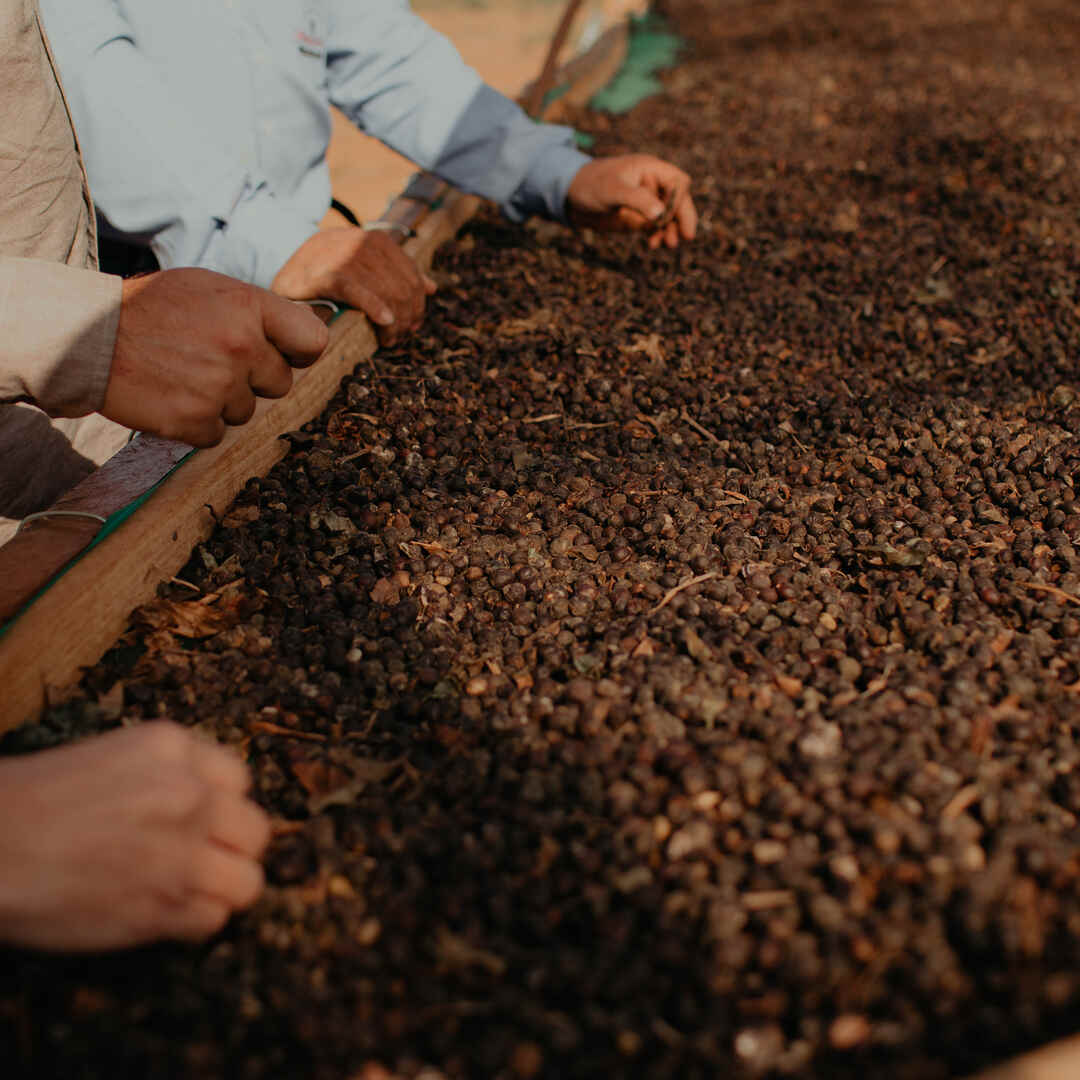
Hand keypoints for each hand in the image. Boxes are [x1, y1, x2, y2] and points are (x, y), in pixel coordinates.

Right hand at [0, 722, 270, 950]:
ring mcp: (183, 851)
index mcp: (172, 748)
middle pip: (255, 830)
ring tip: (186, 892)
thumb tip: (212, 802)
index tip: (198, 822)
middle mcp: (190, 794)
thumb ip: (168, 773)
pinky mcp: (165, 904)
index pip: (238, 779)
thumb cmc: (32, 803)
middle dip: (230, 848)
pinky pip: (213, 920)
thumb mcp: (112, 757)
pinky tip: (160, 914)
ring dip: (221, 890)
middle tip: (198, 861)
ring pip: (247, 881)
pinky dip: (192, 923)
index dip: (219, 805)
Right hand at [102, 268, 327, 447]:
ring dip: (221, 400)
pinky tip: (172, 396)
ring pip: (247, 411)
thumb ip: (258, 311)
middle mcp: (241, 347)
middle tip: (210, 360)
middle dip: (253, 378)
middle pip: (280, 383)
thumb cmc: (152, 309)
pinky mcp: (195, 420)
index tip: (283, 353)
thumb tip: (309, 332)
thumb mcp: (208, 289)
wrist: (89, 338)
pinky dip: (197, 422)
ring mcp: (219, 386)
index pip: (313, 341)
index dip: (298, 352)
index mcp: (248, 308)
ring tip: (183, 374)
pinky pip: (217, 433)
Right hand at [271, 227, 435, 345]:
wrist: (281, 271)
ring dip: (393, 320)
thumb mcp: (364, 270)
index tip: (414, 324)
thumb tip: (432, 287)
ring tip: (389, 339)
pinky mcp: (323, 273)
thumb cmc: (326, 275)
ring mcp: (340, 255)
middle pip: (400, 282)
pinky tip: (384, 323)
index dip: (417, 300)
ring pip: (384, 289)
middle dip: (407, 314)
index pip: (409, 271)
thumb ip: (397, 275)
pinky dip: (375, 307)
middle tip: (401, 337)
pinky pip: (357, 290)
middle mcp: (359, 242)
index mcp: (374, 240)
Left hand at [566, 154, 697, 248]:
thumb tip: (660, 214)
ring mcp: (647, 201)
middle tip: (686, 236)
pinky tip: (653, 243)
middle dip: (682, 217)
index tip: (669, 216)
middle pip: (678, 200)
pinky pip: (656, 226)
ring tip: (669, 244)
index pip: (678, 182)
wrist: (572, 196)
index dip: (679, 199)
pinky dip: (658, 234)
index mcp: (650, 169)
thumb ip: (638, 200)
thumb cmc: (591, 184)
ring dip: (671, 229)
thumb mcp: (613, 190)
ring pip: (669, 215)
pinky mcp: (639, 215)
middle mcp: (653, 184)